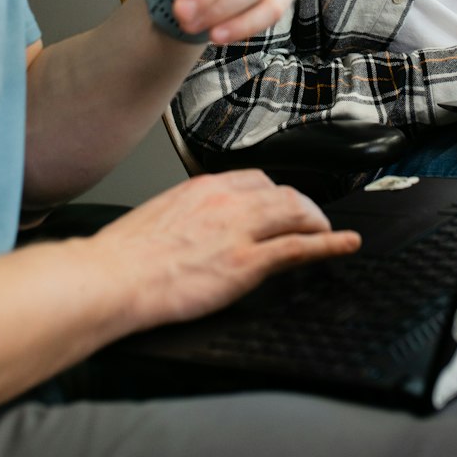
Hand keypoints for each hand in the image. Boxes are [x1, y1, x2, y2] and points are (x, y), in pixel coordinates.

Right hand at [90, 169, 360, 331]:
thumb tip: (191, 228)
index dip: (274, 193)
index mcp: (203, 188)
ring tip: (326, 232)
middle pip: (282, 193)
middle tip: (310, 221)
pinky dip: (328, 244)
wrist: (112, 278)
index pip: (254, 179)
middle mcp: (226, 200)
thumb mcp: (156, 218)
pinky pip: (299, 247)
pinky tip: (345, 244)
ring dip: (316, 222)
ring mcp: (239, 230)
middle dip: (302, 206)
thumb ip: (184, 216)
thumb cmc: (122, 257)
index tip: (280, 203)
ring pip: (296, 213)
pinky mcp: (247, 262)